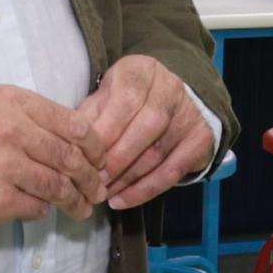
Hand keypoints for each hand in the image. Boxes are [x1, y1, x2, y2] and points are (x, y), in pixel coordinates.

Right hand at [0, 85, 106, 229]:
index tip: (99, 158)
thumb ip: (26, 115)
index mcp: (13, 103)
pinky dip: (43, 210)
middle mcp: (12, 131)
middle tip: (96, 188)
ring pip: (59, 186)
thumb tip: (71, 134)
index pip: (73, 124)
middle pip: (71, 158)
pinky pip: (37, 207)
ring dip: (75, 201)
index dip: (94, 146)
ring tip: (81, 208)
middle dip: (91, 178)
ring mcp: (5, 167)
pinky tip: (41, 209)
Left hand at [77, 55, 221, 210]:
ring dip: (126, 179)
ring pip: (157, 153)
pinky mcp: (201, 139)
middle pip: (145, 128)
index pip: (124, 102)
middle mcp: (170, 88)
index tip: (84, 158)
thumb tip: (71, 144)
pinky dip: (145, 190)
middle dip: (116, 160)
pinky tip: (123, 200)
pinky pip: (172, 171)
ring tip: (103, 194)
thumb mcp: (106, 96)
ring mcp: (189, 114)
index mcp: (141, 72)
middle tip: (93, 182)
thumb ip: (90, 116)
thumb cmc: (129, 99)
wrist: (175, 97)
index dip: (104, 134)